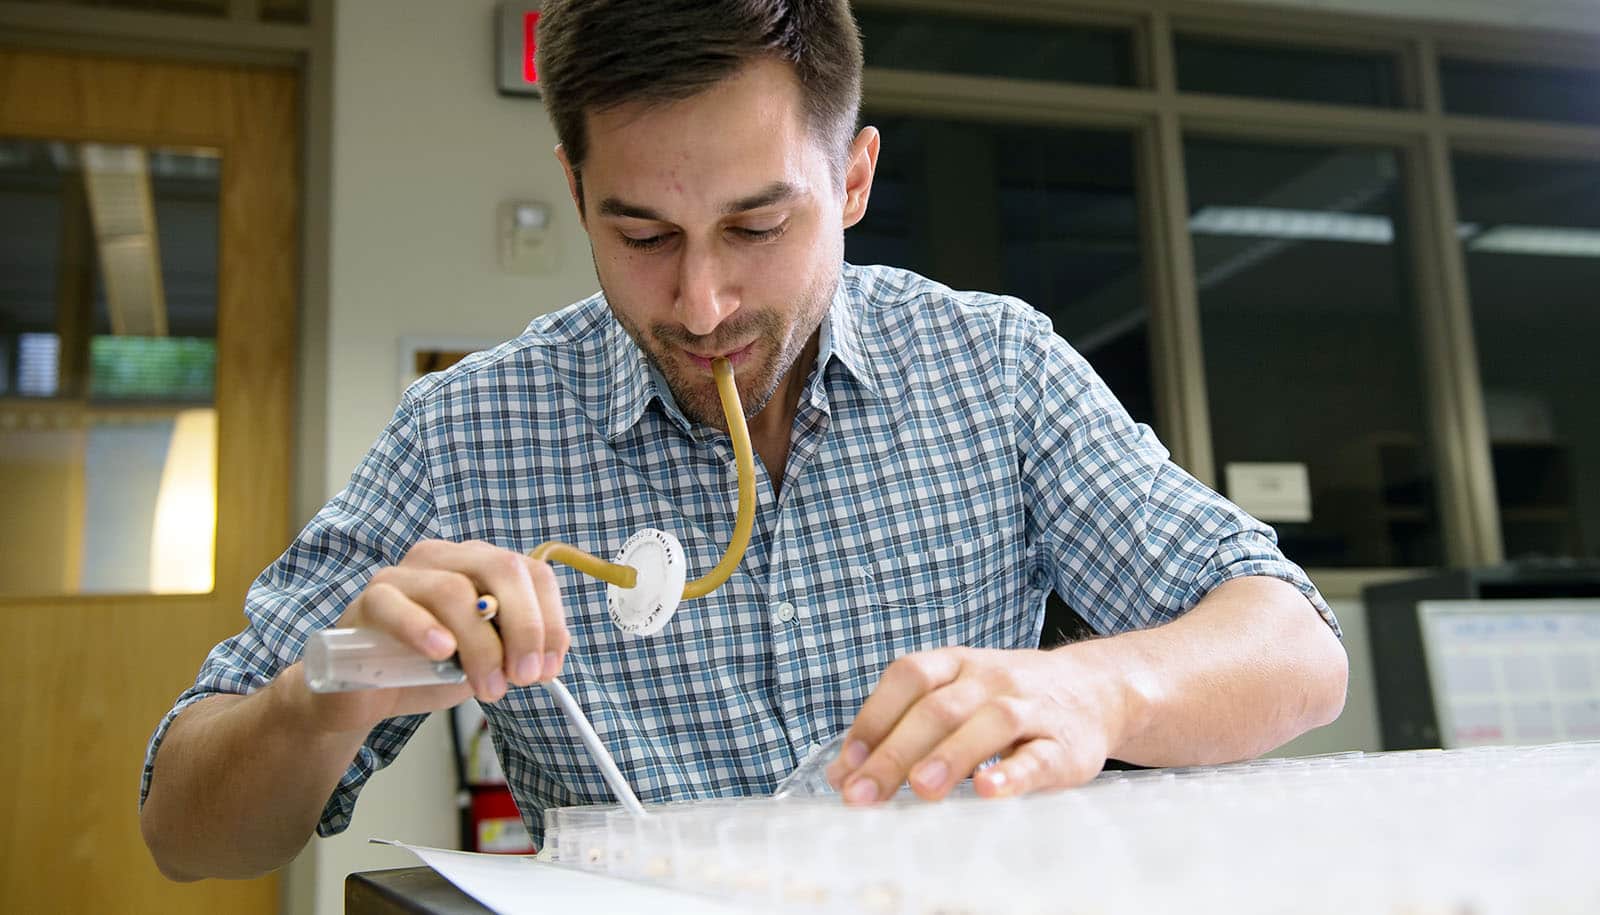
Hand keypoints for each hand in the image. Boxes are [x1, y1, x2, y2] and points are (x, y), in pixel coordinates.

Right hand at [294, 538, 568, 733]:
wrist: (367, 694)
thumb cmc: (429, 668)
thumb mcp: (485, 661)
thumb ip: (513, 651)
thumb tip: (543, 659)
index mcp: (482, 566)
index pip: (532, 573)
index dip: (550, 620)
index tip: (549, 668)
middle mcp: (448, 559)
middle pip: (501, 570)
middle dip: (524, 626)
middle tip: (524, 675)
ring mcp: (406, 574)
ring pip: (454, 591)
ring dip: (481, 646)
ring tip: (488, 688)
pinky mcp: (371, 599)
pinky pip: (397, 605)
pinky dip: (423, 628)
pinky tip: (441, 652)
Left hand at [824, 646, 1124, 803]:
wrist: (1097, 689)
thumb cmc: (1009, 698)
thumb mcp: (959, 694)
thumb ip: (905, 726)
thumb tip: (843, 774)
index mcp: (958, 664)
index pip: (908, 678)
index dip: (872, 718)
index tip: (844, 766)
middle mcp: (991, 678)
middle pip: (939, 708)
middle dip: (895, 752)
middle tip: (863, 794)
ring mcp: (1030, 707)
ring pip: (990, 723)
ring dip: (951, 756)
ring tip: (921, 789)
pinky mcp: (1065, 743)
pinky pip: (1038, 756)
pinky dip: (1013, 775)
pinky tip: (989, 792)